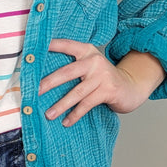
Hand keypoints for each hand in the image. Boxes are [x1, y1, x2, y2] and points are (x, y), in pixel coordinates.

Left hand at [38, 40, 163, 126]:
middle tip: (35, 91)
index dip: (51, 45)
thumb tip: (43, 77)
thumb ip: (73, 65)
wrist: (131, 87)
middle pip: (67, 72)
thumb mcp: (90, 65)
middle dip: (49, 82)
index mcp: (86, 50)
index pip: (66, 45)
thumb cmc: (102, 77)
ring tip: (49, 114)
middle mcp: (94, 60)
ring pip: (77, 92)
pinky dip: (75, 114)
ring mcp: (102, 76)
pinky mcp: (108, 91)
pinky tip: (66, 121)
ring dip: (61, 105)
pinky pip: (87, 104)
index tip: (34, 49)